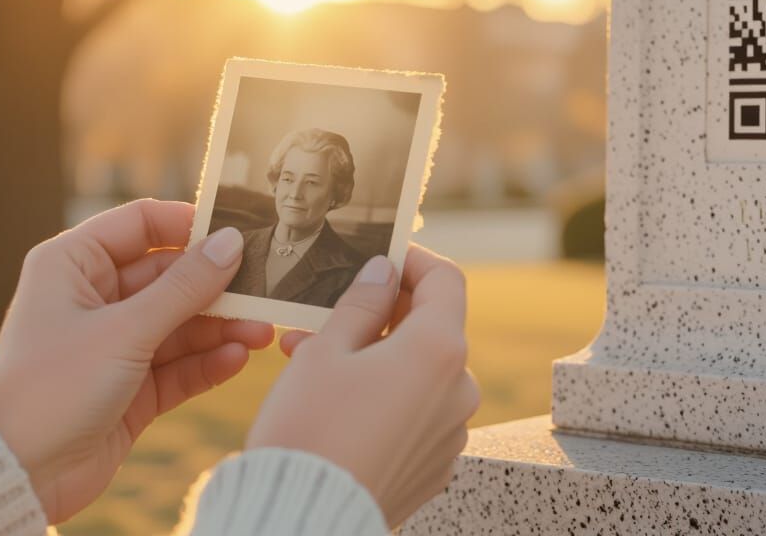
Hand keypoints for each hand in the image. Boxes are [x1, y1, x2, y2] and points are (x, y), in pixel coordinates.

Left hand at [0, 199, 273, 522]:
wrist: (18, 474)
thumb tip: (232, 242)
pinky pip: (178, 364)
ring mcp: (113, 344)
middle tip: (264, 291)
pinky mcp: (130, 387)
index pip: (140, 224)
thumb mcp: (125, 330)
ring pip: (180, 322)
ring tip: (262, 332)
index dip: (189, 225)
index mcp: (72, 265)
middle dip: (217, 285)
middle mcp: (93, 298)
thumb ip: (184, 287)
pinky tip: (238, 358)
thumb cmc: (52, 388)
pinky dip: (207, 361)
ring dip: (220, 327)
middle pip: (170, 276)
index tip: (237, 234)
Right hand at [247, 245, 479, 527]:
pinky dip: (384, 397)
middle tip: (328, 310)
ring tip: (312, 357)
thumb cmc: (310, 430)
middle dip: (382, 313)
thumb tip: (383, 271)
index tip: (379, 256)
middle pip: (432, 328)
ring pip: (419, 373)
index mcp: (439, 350)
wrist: (305, 520)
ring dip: (376, 357)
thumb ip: (362, 302)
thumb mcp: (326, 350)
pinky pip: (416, 414)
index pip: (445, 280)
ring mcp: (452, 432)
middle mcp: (460, 389)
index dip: (412, 260)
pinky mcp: (436, 465)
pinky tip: (336, 402)